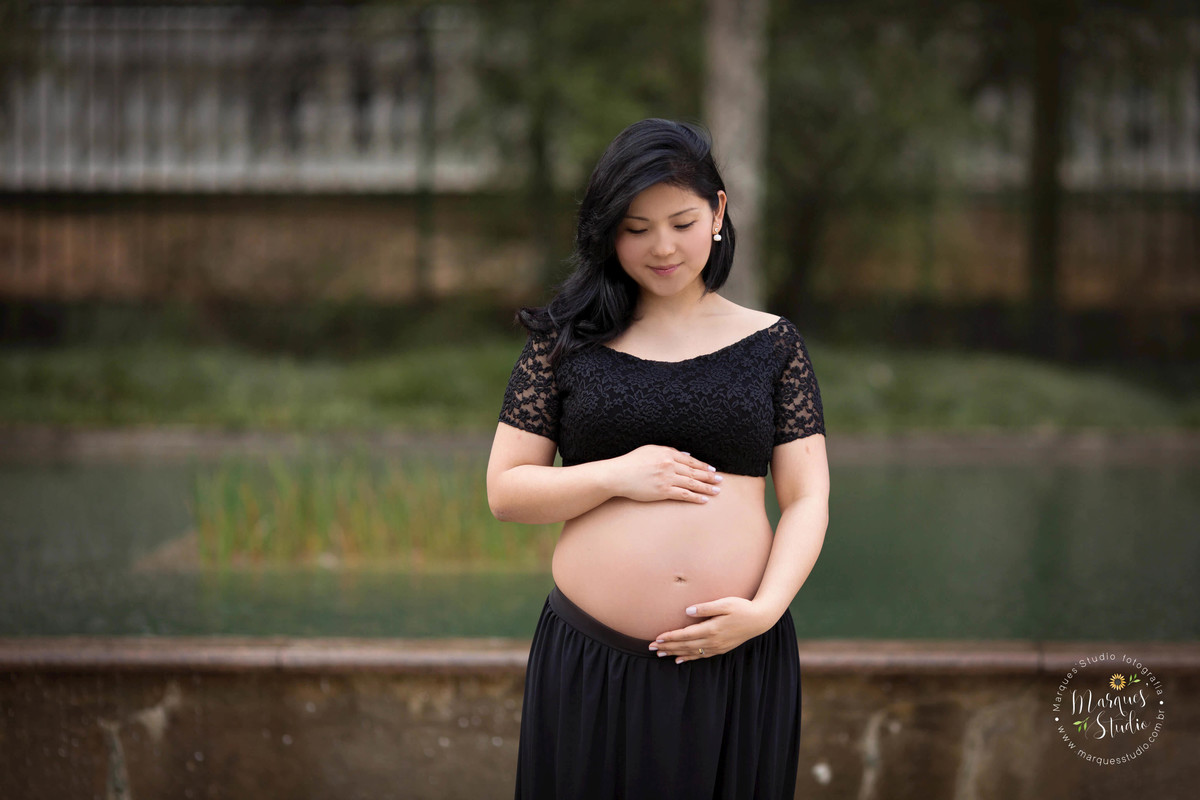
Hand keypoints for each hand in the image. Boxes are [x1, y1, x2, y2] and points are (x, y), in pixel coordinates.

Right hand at [607, 445, 722, 503]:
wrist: (618, 475)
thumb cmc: (632, 462)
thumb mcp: (650, 450)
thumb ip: (668, 451)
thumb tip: (686, 455)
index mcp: (667, 453)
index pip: (690, 460)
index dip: (703, 466)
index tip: (712, 470)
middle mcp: (669, 464)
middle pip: (694, 471)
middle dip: (709, 476)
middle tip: (720, 480)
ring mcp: (667, 478)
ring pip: (692, 483)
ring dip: (706, 487)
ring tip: (716, 491)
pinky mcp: (663, 491)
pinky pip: (683, 494)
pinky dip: (695, 497)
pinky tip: (703, 500)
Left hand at [648, 597, 776, 663]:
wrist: (759, 620)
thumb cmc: (742, 607)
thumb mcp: (725, 603)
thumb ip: (705, 607)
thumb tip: (687, 611)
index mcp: (711, 629)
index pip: (685, 634)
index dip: (670, 637)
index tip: (657, 638)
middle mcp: (712, 641)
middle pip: (685, 645)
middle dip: (667, 647)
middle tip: (652, 648)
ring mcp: (717, 647)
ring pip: (691, 652)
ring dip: (674, 653)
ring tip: (660, 654)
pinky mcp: (721, 649)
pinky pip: (701, 656)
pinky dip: (688, 658)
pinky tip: (679, 660)